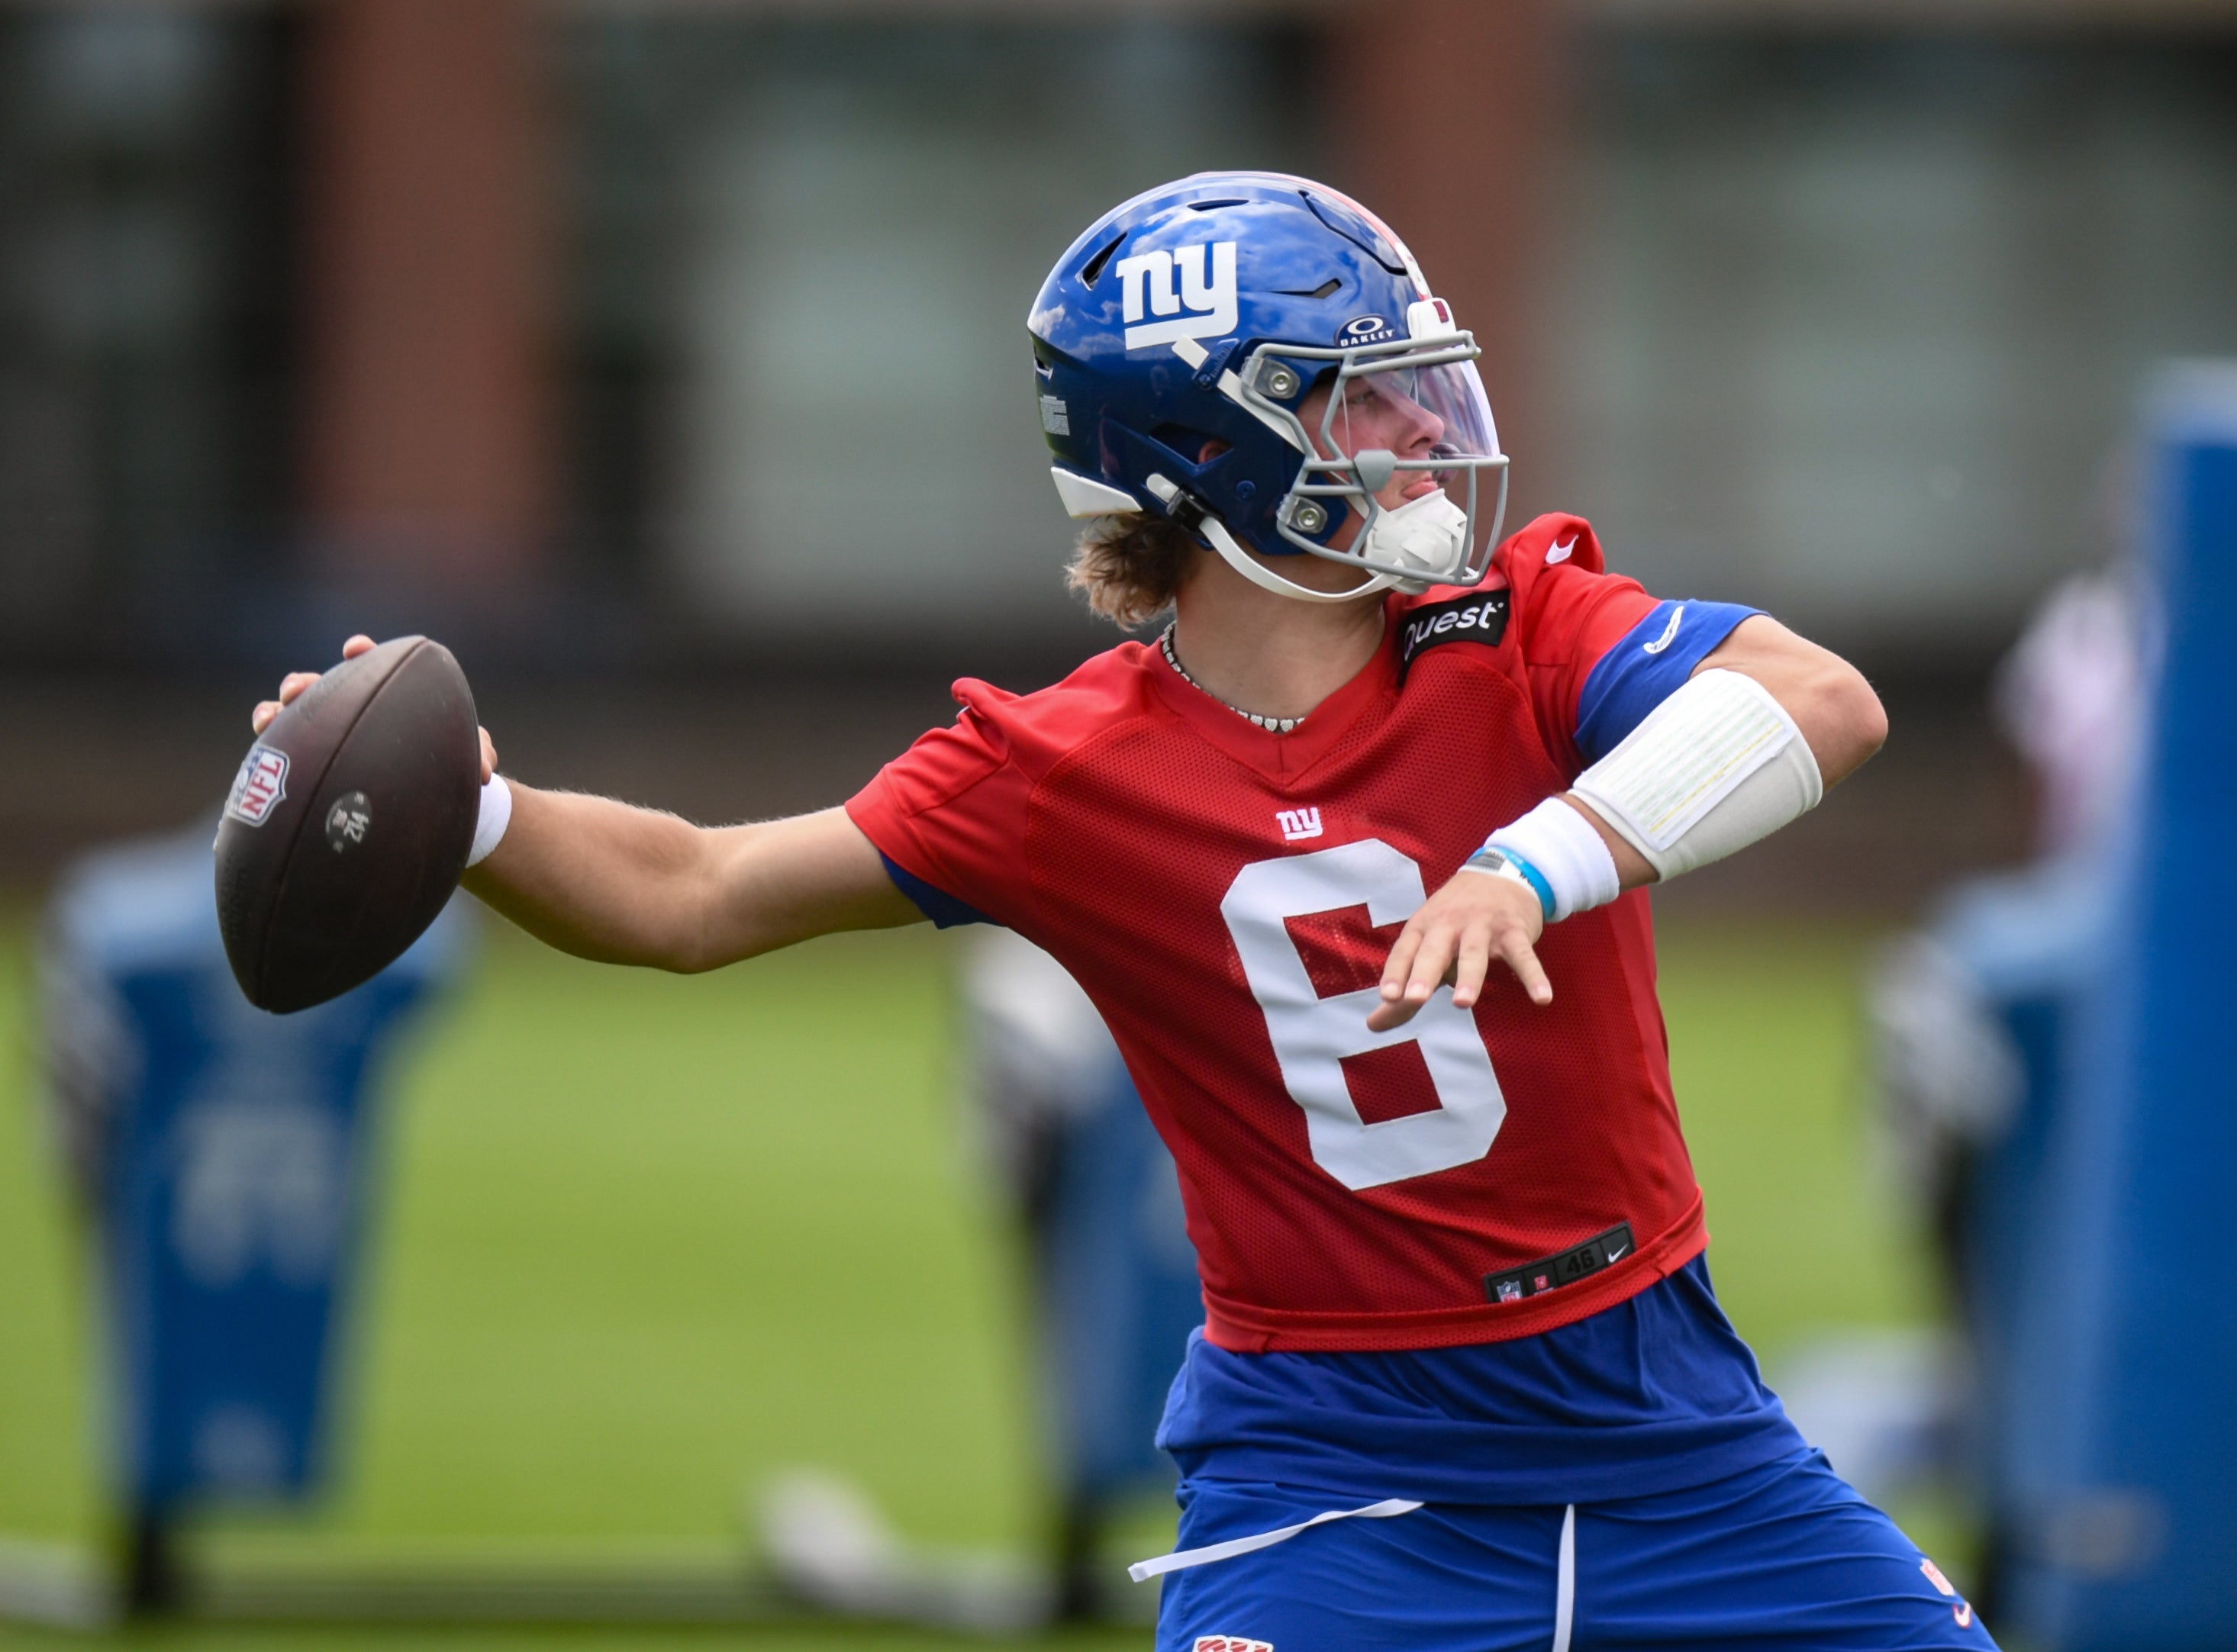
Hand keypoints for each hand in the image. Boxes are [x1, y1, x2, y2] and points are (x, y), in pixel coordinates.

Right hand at [252, 634, 498, 782]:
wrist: (430, 802)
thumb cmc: (447, 765)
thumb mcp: (467, 757)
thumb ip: (477, 752)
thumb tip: (482, 770)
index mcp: (383, 697)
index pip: (369, 667)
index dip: (360, 655)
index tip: (355, 648)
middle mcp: (348, 712)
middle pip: (316, 690)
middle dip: (303, 684)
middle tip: (298, 689)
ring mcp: (325, 739)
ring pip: (289, 722)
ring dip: (273, 713)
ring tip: (269, 717)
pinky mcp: (311, 769)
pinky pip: (282, 763)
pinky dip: (268, 761)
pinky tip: (259, 771)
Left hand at [1368, 867, 1550, 1030]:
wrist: (1502, 873)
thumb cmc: (1455, 919)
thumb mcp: (1426, 944)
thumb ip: (1403, 990)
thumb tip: (1373, 1026)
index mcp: (1424, 926)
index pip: (1405, 951)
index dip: (1395, 972)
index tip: (1387, 997)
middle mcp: (1450, 923)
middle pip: (1435, 950)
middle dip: (1424, 973)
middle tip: (1414, 999)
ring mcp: (1483, 925)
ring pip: (1474, 953)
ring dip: (1469, 977)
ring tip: (1462, 1003)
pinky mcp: (1514, 930)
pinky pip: (1524, 956)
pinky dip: (1534, 977)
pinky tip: (1541, 998)